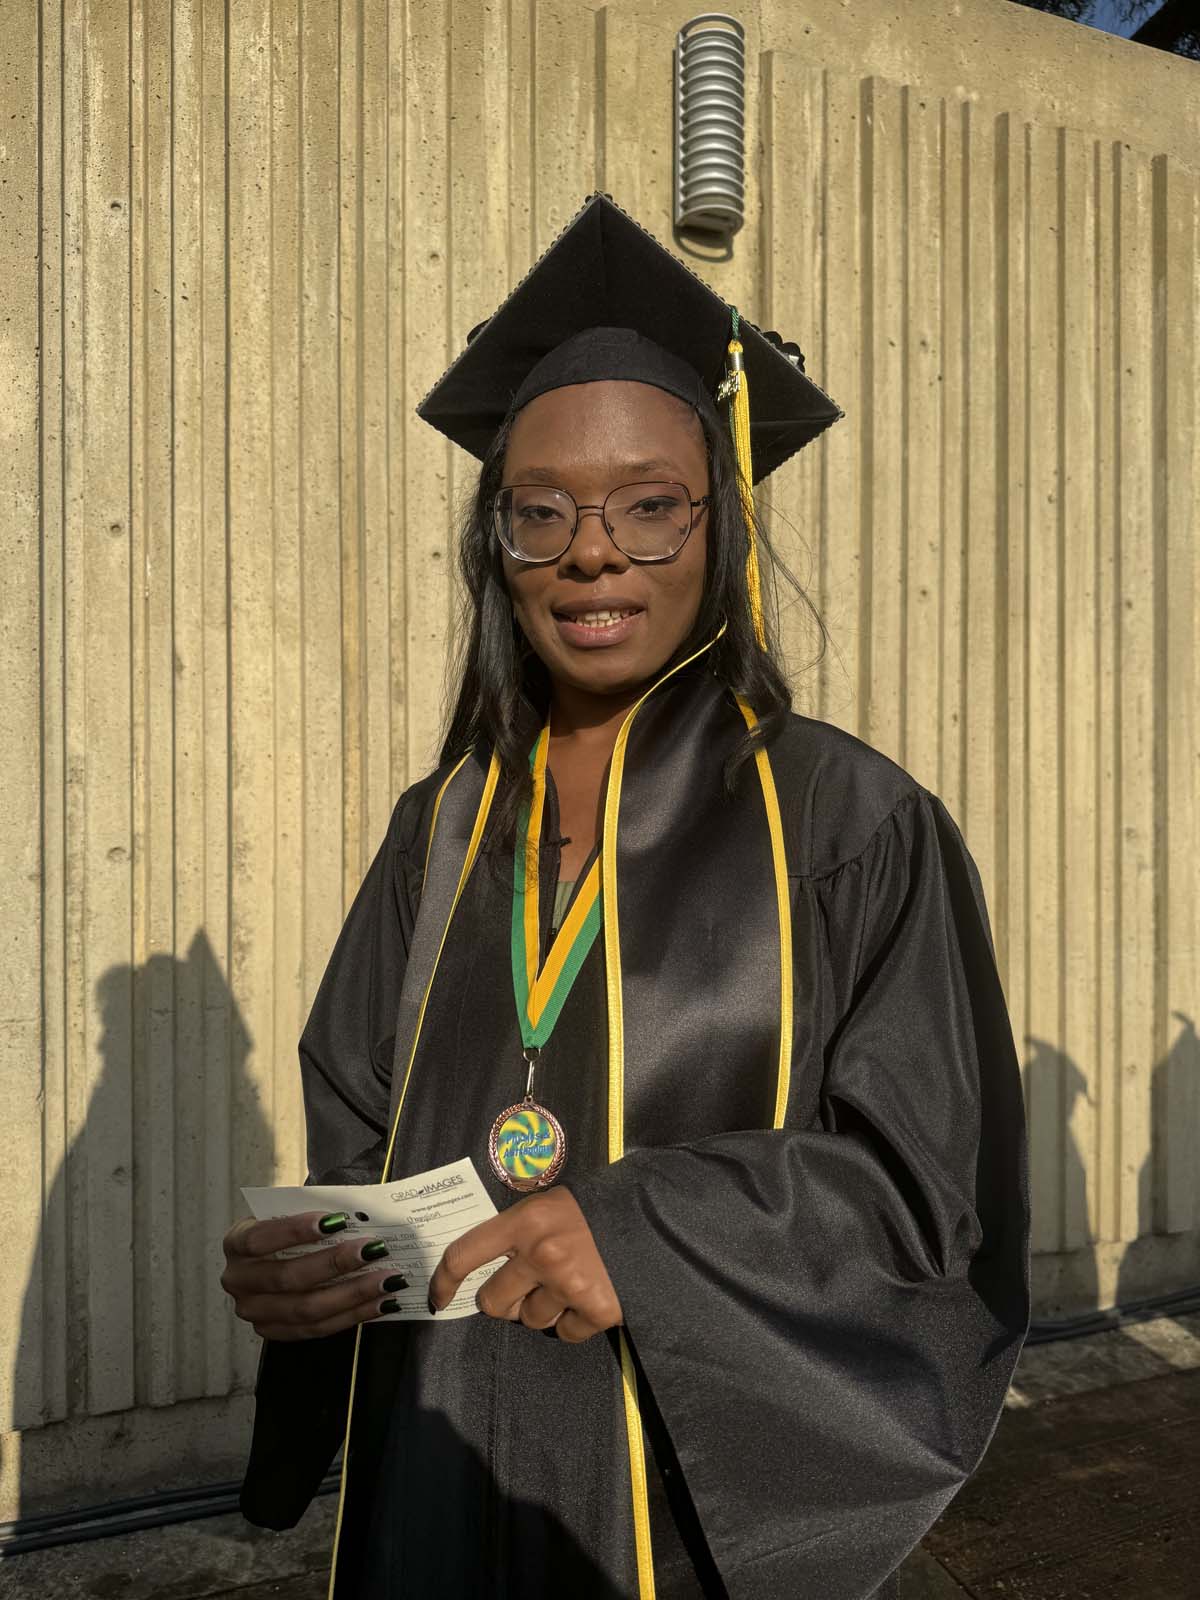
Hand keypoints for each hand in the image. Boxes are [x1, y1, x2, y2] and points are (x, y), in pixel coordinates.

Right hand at [220, 1212, 406, 1339]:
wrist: (270, 1254)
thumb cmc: (286, 1227)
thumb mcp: (288, 1213)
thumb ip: (314, 1214)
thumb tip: (361, 1214)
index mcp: (236, 1243)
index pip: (261, 1238)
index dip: (296, 1230)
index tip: (337, 1220)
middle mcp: (238, 1280)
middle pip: (289, 1278)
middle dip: (336, 1264)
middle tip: (375, 1250)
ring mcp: (254, 1311)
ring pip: (306, 1309)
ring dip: (353, 1294)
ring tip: (388, 1279)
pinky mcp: (274, 1332)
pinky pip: (317, 1329)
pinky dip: (353, 1315)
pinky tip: (381, 1303)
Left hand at [428, 1186, 621, 1343]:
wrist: (653, 1218)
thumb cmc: (593, 1211)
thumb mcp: (549, 1205)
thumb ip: (517, 1230)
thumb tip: (484, 1266)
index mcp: (525, 1221)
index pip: (465, 1254)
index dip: (445, 1281)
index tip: (438, 1298)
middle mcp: (541, 1253)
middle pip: (494, 1303)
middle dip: (507, 1300)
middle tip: (529, 1286)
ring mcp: (568, 1283)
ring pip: (531, 1321)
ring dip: (544, 1310)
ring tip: (569, 1285)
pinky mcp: (596, 1308)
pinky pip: (567, 1333)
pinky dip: (576, 1322)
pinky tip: (591, 1297)